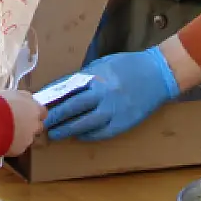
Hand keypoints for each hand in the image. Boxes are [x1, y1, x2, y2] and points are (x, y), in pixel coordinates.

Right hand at [0, 92, 45, 156]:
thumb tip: (26, 98)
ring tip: (5, 132)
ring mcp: (28, 138)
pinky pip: (17, 147)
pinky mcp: (19, 149)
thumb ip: (23, 98)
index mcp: (35, 109)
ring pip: (27, 138)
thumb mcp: (13, 94)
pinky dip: (12, 144)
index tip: (27, 112)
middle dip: (29, 125)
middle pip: (37, 126)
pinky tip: (1, 140)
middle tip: (16, 123)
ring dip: (20, 135)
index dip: (34, 112)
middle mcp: (35, 125)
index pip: (43, 112)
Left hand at [44, 47, 178, 142]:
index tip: (40, 103)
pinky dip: (89, 135)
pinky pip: (102, 132)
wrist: (159, 73)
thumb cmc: (129, 65)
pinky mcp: (124, 121)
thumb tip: (65, 89)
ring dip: (68, 129)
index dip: (53, 98)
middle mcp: (103, 93)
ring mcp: (114, 109)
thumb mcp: (104, 64)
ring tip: (56, 133)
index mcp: (96, 76)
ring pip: (85, 123)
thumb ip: (86, 76)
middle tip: (42, 122)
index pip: (68, 89)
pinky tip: (79, 136)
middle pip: (73, 107)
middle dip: (55, 116)